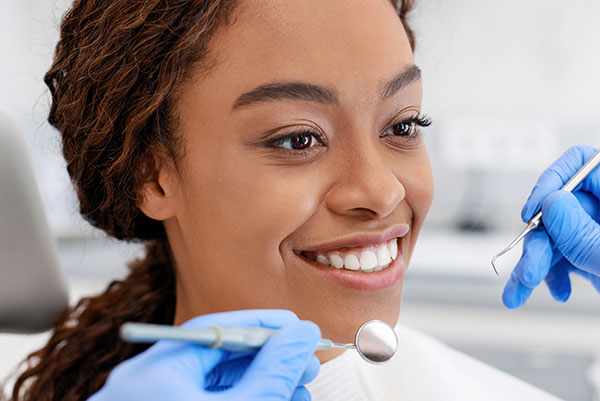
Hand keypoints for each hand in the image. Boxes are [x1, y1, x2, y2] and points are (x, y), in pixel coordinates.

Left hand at [88, 310, 320, 400]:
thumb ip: (272, 372)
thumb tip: (300, 335)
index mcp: (152, 376)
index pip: (213, 331)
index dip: (261, 326)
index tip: (297, 328)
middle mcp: (142, 388)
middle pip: (213, 357)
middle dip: (266, 358)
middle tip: (305, 362)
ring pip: (211, 384)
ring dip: (259, 383)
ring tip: (299, 390)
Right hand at [503, 145, 599, 307]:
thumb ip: (581, 229)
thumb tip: (551, 203)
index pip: (581, 162)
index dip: (551, 181)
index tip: (532, 212)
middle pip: (559, 208)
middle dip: (536, 243)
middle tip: (526, 272)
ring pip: (557, 236)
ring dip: (535, 265)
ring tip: (521, 291)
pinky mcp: (597, 253)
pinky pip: (568, 255)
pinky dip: (555, 274)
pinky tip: (558, 289)